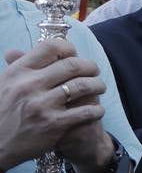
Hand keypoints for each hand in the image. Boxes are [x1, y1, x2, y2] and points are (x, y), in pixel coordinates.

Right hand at [0, 41, 106, 172]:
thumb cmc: (0, 112)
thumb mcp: (2, 85)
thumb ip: (15, 68)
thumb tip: (16, 50)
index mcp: (18, 72)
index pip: (51, 47)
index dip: (68, 48)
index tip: (75, 55)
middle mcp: (30, 85)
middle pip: (73, 65)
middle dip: (90, 66)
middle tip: (95, 71)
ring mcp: (43, 105)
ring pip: (83, 86)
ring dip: (98, 85)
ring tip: (100, 87)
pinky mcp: (54, 124)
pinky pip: (86, 112)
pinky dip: (96, 109)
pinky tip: (97, 110)